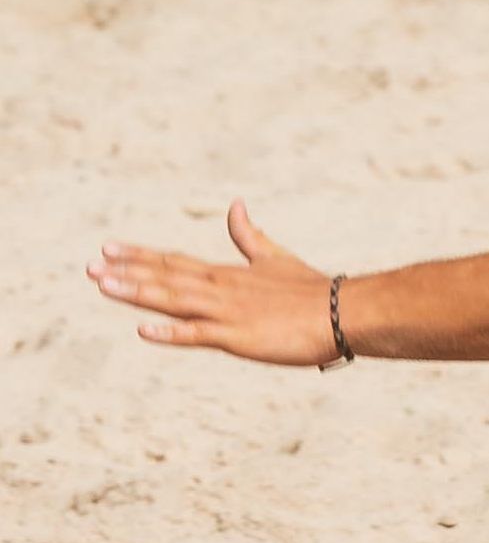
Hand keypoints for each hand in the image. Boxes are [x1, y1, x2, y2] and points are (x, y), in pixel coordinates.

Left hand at [87, 200, 337, 364]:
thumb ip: (249, 236)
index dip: (140, 256)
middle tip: (89, 267)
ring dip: (137, 293)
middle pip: (166, 278)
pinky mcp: (239, 338)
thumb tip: (235, 203)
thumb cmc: (313, 290)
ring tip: (103, 286)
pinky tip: (144, 331)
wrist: (345, 312)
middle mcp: (221, 289)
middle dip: (126, 272)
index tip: (107, 249)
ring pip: (173, 301)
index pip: (175, 262)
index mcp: (228, 274)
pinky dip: (171, 333)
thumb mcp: (275, 258)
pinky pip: (198, 335)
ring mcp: (227, 313)